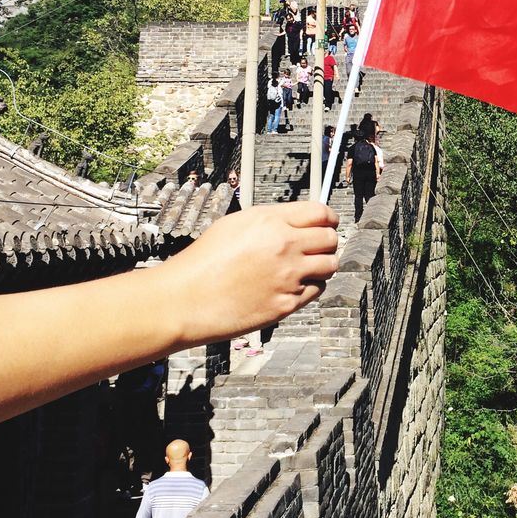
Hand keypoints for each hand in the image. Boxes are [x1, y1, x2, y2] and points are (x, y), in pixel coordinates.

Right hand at [155, 202, 338, 345]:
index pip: (321, 213)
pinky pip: (316, 290)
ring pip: (330, 266)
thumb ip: (271, 220)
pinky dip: (310, 287)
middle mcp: (285, 246)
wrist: (185, 299)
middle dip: (327, 241)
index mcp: (271, 222)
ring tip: (305, 268)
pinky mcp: (287, 304)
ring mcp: (289, 277)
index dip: (328, 218)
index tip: (328, 223)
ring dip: (322, 265)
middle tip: (317, 247)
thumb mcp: (235, 224)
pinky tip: (292, 286)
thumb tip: (297, 220)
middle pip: (331, 239)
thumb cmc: (203, 261)